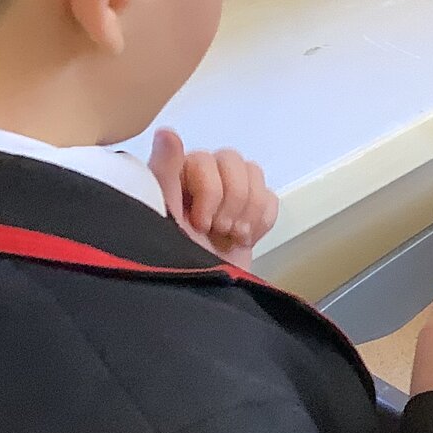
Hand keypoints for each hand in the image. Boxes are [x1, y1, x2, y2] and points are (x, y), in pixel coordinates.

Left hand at [150, 129, 278, 268]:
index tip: (201, 223)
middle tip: (219, 230)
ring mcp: (229, 198)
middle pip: (234, 160)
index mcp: (176, 179)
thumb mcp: (161, 219)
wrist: (201, 301)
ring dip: (248, 208)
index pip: (206, 158)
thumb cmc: (172, 262)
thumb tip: (167, 131)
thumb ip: (164, 174)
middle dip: (233, 199)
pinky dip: (263, 220)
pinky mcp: (251, 215)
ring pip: (254, 174)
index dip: (210, 190)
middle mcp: (203, 181)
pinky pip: (271, 197)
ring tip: (234, 235)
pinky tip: (247, 238)